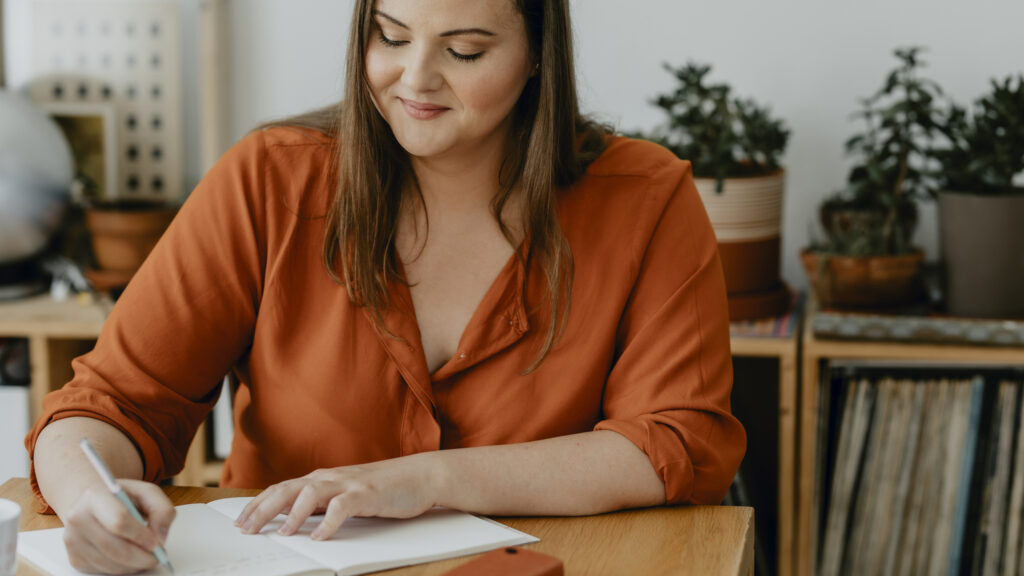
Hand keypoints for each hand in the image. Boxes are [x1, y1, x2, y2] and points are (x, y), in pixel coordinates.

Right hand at [60, 479, 175, 574]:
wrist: (93, 503)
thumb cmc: (122, 498)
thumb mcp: (147, 493)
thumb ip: (162, 509)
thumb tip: (160, 537)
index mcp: (95, 496)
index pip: (118, 521)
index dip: (140, 535)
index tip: (156, 543)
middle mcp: (78, 518)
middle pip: (114, 548)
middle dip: (141, 557)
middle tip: (158, 556)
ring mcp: (73, 540)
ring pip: (109, 564)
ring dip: (133, 565)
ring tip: (146, 556)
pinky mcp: (75, 558)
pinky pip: (102, 571)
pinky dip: (122, 569)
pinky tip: (131, 558)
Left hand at [234, 455, 439, 540]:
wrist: (421, 475)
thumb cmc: (384, 488)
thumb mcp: (346, 494)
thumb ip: (323, 503)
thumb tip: (296, 520)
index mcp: (323, 478)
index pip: (282, 488)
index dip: (258, 504)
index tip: (241, 521)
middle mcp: (330, 477)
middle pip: (288, 489)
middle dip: (263, 509)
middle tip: (246, 529)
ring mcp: (349, 483)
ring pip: (311, 493)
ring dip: (293, 514)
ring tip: (282, 534)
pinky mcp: (368, 493)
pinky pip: (343, 507)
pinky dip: (329, 522)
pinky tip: (320, 537)